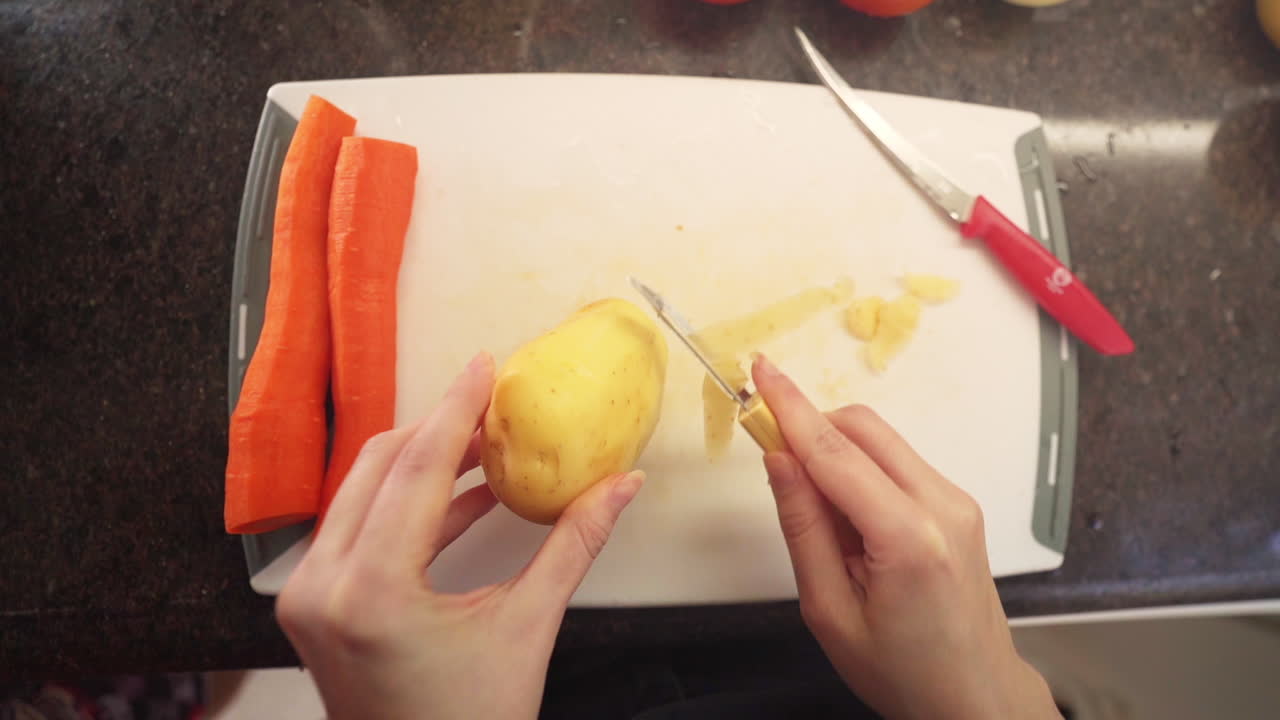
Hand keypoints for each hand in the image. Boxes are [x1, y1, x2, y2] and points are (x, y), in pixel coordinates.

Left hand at [276, 352, 645, 719]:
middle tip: (491, 406)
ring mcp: (310, 596)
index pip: (415, 469)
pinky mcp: (314, 604)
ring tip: (483, 448)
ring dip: (421, 464)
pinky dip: (405, 505)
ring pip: (362, 491)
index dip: (457, 410)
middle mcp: (325, 586)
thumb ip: (573, 547)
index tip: (485, 367)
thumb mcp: (527, 629)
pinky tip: (460, 497)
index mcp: (372, 592)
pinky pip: (357, 527)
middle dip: (438, 429)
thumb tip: (620, 487)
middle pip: (380, 467)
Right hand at [752, 356, 1058, 719]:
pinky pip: (898, 463)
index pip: (834, 453)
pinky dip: (861, 470)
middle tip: (771, 456)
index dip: (789, 408)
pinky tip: (849, 523)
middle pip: (863, 428)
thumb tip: (779, 460)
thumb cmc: (903, 670)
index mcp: (908, 538)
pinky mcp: (957, 505)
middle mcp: (942, 506)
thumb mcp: (829, 610)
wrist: (973, 697)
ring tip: (820, 519)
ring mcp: (956, 502)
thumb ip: (802, 526)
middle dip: (811, 426)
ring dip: (835, 452)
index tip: (761, 371)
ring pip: (881, 440)